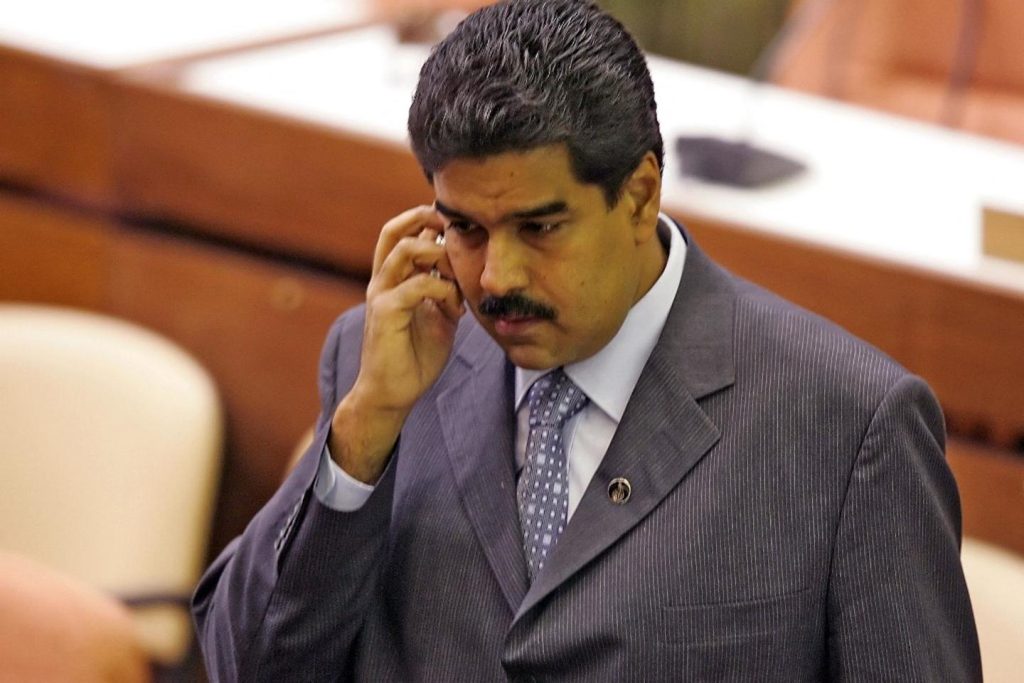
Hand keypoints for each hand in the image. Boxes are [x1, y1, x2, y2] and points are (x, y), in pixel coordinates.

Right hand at [330, 206, 463, 482]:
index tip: (458, 224)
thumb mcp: (438, 315)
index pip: (402, 234)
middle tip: (456, 225)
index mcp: (393, 279)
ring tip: (458, 275)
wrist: (392, 393)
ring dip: (439, 254)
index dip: (426, 219)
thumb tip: (463, 270)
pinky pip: (417, 285)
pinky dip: (443, 290)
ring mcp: (380, 294)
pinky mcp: (384, 312)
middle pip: (394, 230)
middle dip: (424, 218)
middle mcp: (382, 281)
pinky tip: (455, 310)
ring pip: (405, 250)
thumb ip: (446, 290)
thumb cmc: (415, 356)